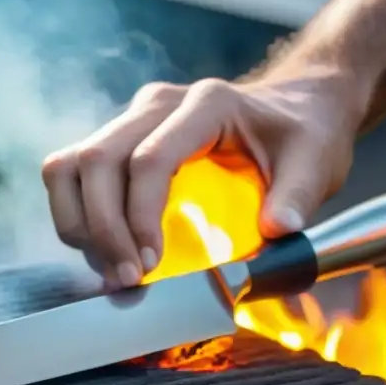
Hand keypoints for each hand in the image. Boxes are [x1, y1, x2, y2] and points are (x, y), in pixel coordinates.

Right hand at [41, 72, 363, 288]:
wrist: (292, 106)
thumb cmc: (302, 134)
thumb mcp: (316, 161)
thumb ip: (298, 196)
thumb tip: (276, 231)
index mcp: (206, 104)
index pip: (149, 158)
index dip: (138, 216)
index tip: (149, 266)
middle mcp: (157, 104)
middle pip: (97, 160)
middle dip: (103, 228)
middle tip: (126, 280)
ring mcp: (131, 119)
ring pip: (69, 164)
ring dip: (77, 221)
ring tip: (108, 266)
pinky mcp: (118, 139)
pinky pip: (71, 172)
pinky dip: (75, 214)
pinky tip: (101, 248)